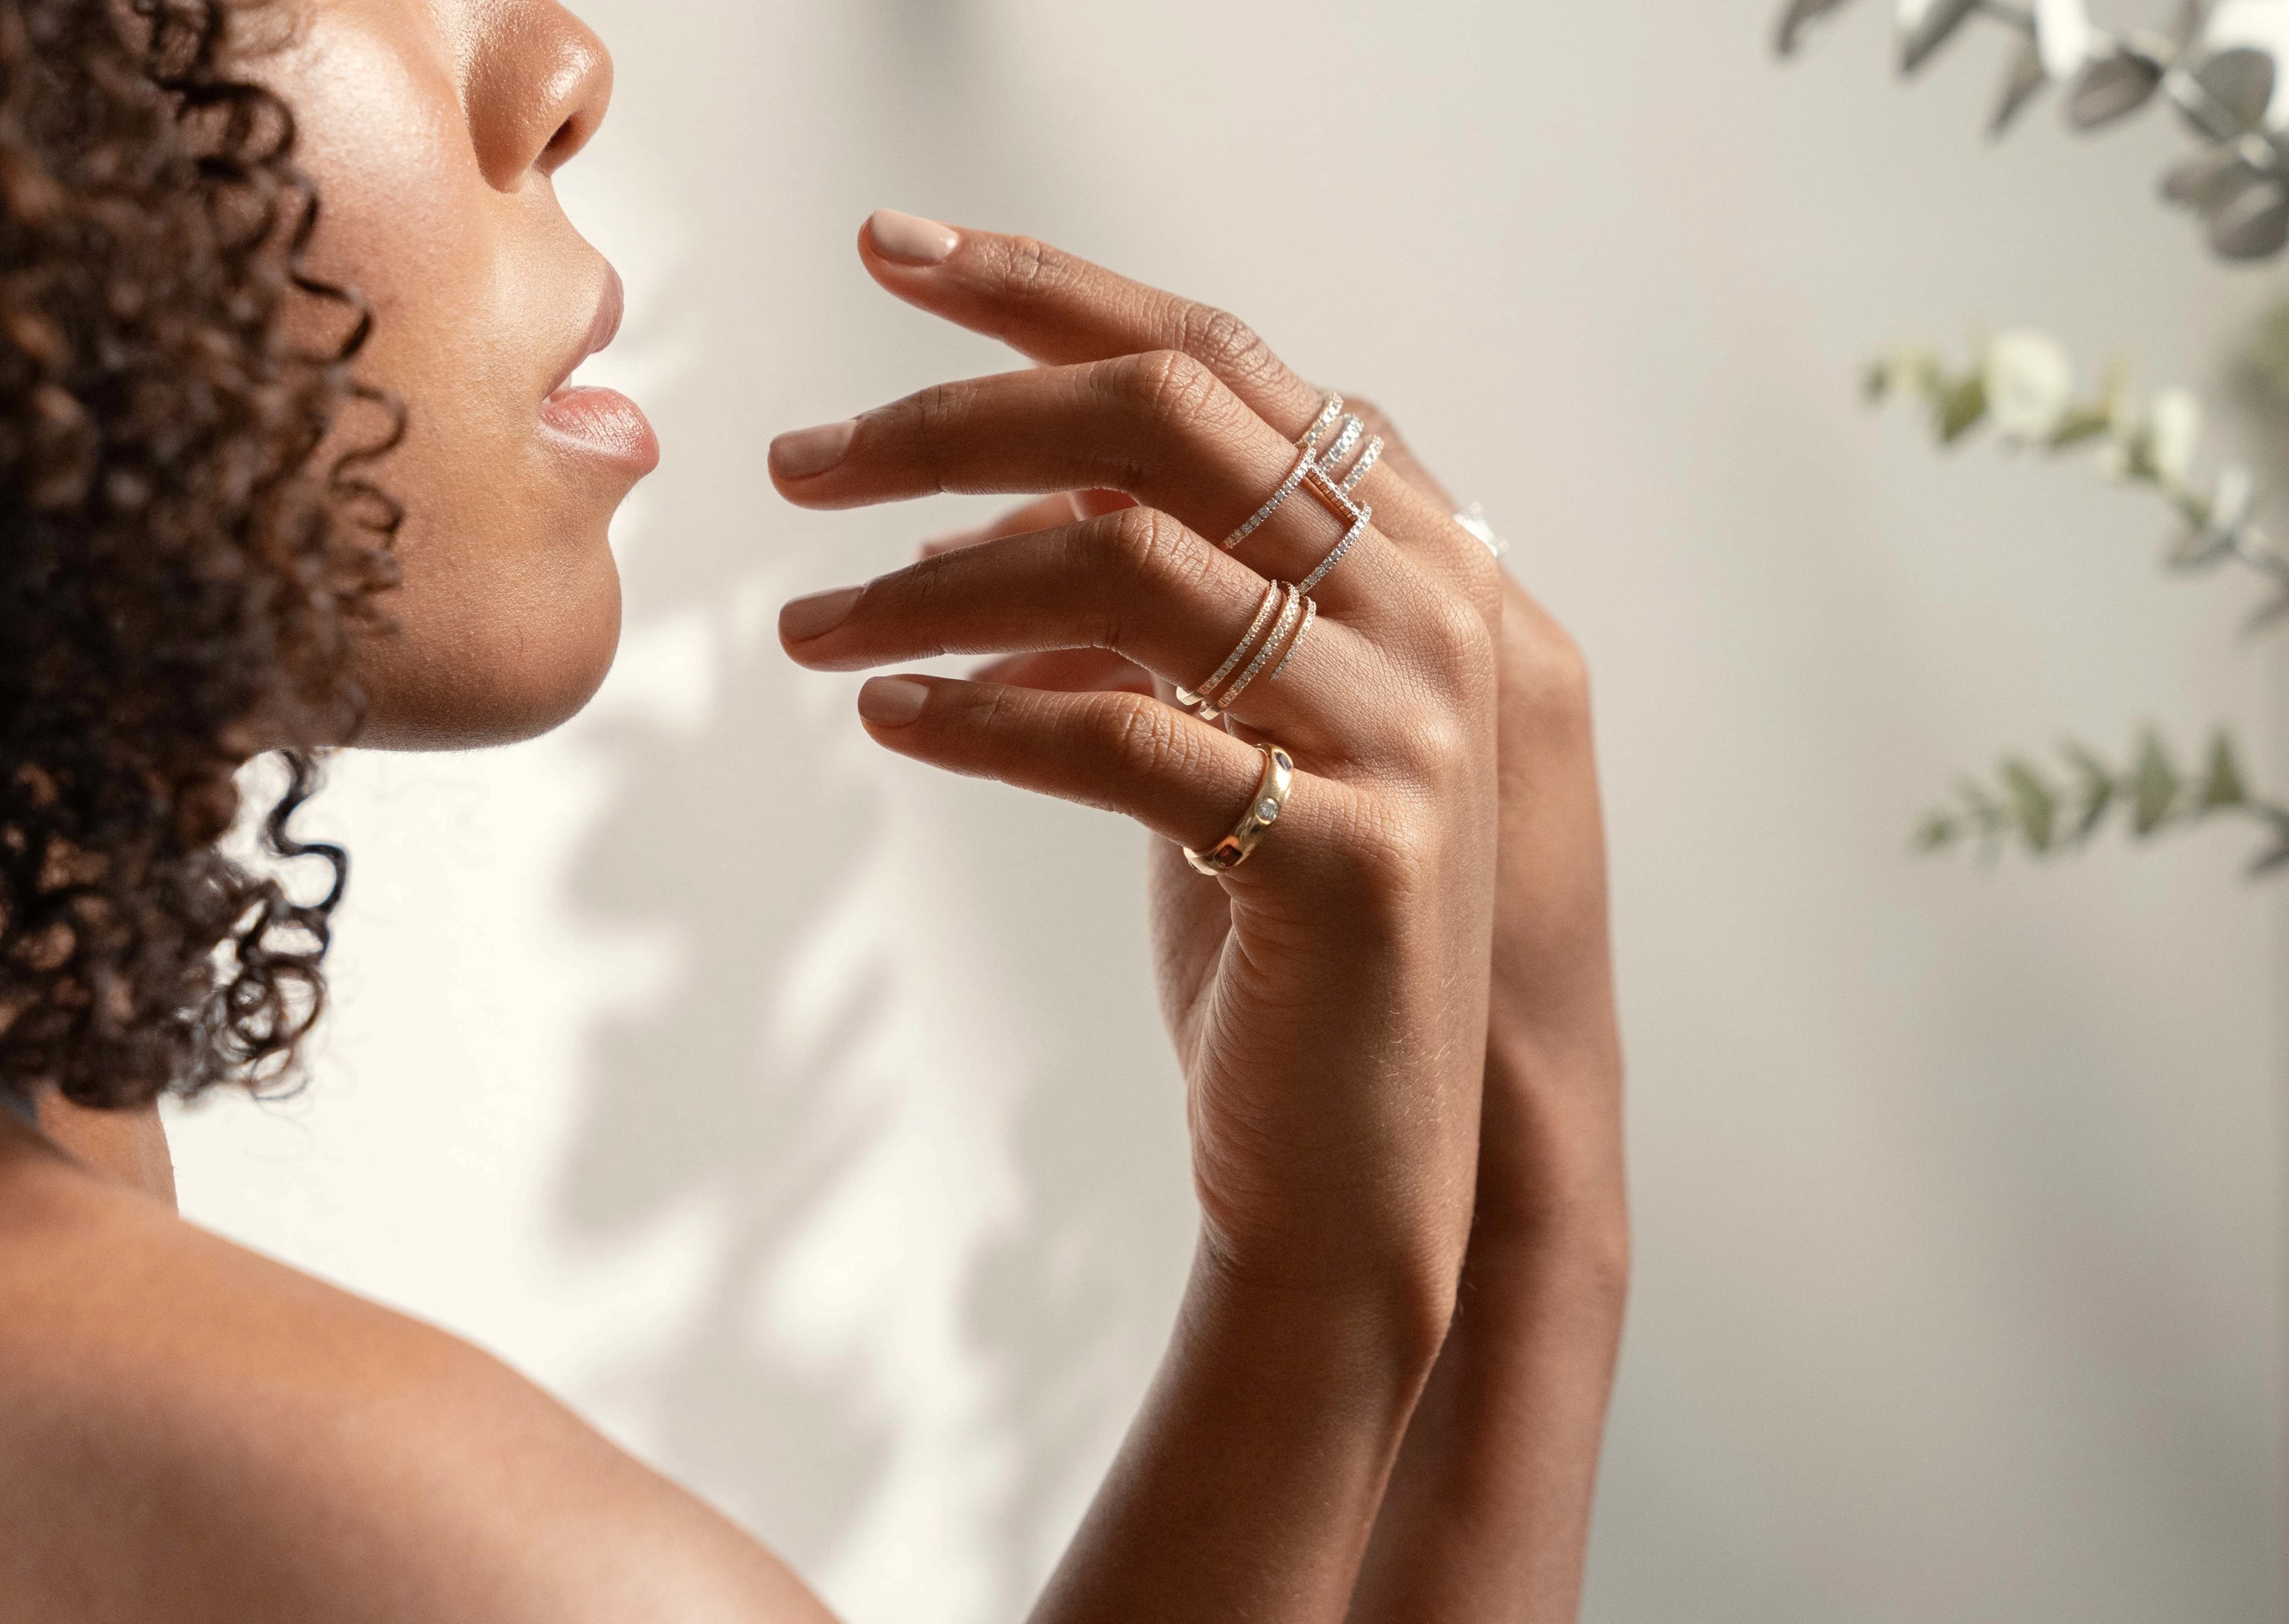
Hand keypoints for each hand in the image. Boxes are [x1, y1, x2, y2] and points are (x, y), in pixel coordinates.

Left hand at [774, 213, 1514, 1622]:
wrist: (1360, 1170)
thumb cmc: (1272, 945)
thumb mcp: (1220, 735)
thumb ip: (1152, 604)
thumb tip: (1000, 501)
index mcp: (1405, 554)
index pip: (1212, 359)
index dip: (1045, 289)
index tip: (889, 252)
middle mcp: (1430, 614)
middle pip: (1165, 427)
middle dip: (956, 418)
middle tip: (800, 464)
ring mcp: (1407, 732)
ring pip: (1128, 573)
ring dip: (934, 583)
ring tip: (806, 629)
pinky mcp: (1353, 855)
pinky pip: (1129, 740)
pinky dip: (985, 715)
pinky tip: (890, 716)